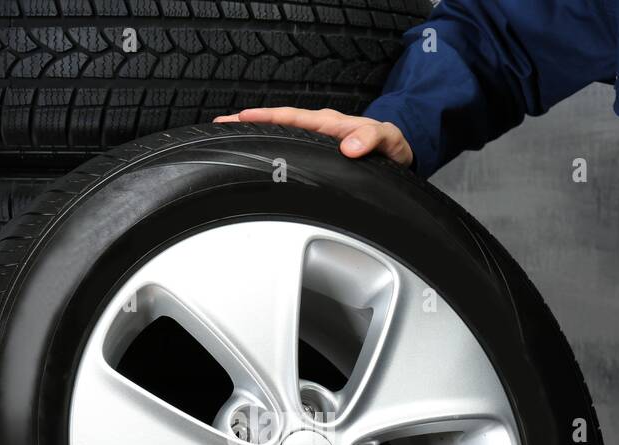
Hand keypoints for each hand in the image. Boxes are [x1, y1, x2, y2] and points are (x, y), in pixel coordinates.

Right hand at [213, 107, 413, 166]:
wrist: (398, 151)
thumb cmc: (391, 146)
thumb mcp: (388, 140)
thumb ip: (371, 139)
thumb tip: (350, 147)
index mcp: (330, 123)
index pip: (292, 117)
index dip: (267, 118)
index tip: (243, 119)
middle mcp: (319, 128)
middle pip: (277, 122)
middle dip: (248, 123)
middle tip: (220, 126)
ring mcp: (316, 139)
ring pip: (280, 134)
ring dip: (255, 134)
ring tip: (229, 137)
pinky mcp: (317, 150)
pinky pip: (289, 145)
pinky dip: (269, 145)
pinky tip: (256, 153)